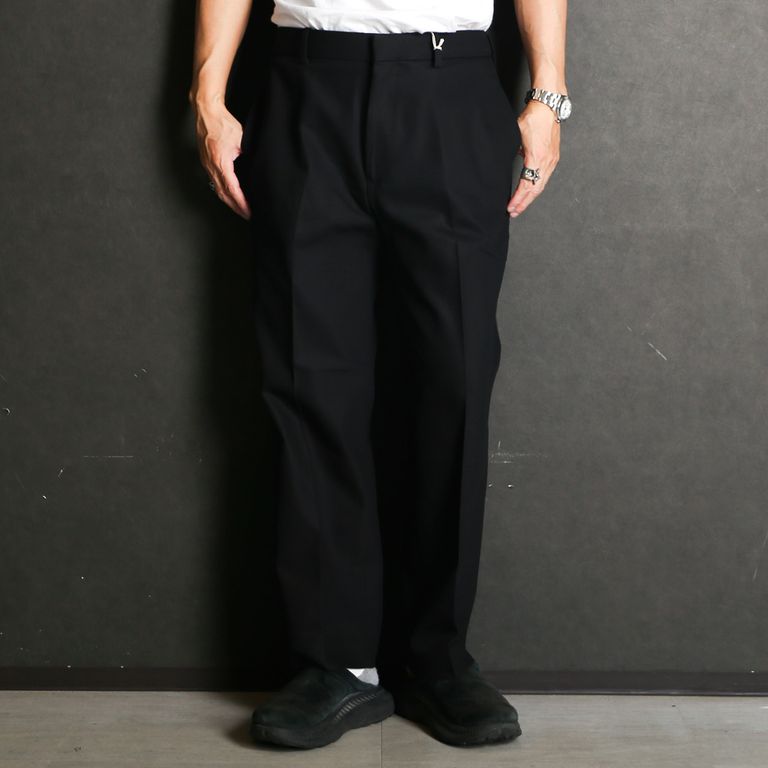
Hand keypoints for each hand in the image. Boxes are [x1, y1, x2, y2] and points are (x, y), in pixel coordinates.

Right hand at [193, 101, 250, 219]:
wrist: (206, 112)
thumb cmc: (222, 123)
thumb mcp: (241, 140)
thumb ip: (248, 155)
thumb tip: (257, 168)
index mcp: (221, 163)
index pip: (233, 190)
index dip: (242, 203)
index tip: (250, 211)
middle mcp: (211, 167)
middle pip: (224, 195)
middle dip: (236, 207)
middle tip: (248, 215)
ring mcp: (207, 165)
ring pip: (218, 190)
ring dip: (229, 201)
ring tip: (240, 209)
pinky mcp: (206, 162)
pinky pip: (215, 182)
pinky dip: (224, 192)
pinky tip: (230, 194)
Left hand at [507, 99, 560, 217]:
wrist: (549, 105)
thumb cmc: (533, 117)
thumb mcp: (517, 135)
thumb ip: (513, 150)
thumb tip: (510, 160)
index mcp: (537, 158)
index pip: (526, 185)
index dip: (517, 199)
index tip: (510, 207)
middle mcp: (546, 162)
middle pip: (535, 190)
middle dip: (523, 203)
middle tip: (513, 212)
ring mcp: (551, 160)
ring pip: (540, 186)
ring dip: (530, 198)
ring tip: (520, 206)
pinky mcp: (553, 157)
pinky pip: (544, 178)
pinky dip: (536, 188)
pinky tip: (530, 192)